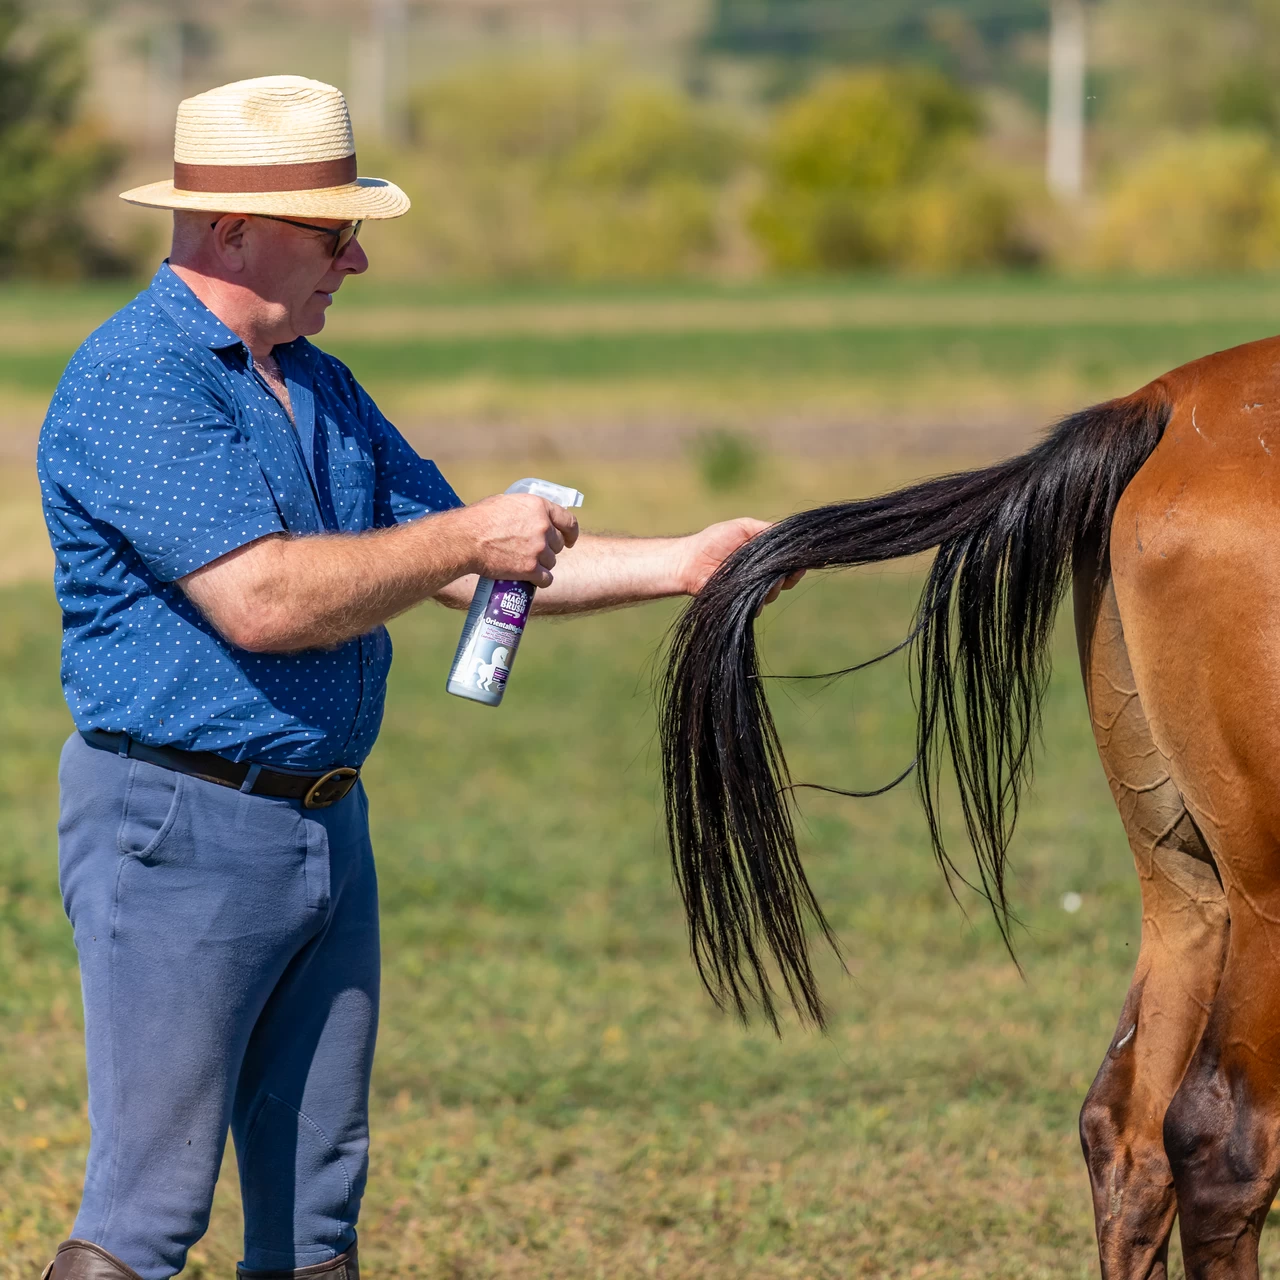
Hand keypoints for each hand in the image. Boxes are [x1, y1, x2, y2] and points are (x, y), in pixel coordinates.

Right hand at [462, 493, 579, 587]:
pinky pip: (546, 579)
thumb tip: (534, 517)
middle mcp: (543, 527)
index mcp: (539, 507)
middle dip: (548, 549)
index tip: (569, 540)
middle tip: (532, 552)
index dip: (571, 533)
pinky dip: (539, 581)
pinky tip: (532, 580)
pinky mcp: (530, 569)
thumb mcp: (507, 503)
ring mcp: (538, 549)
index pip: (568, 521)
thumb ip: (527, 511)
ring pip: (551, 562)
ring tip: (524, 564)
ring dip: (541, 565)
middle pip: (558, 544)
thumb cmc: (480, 519)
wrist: (466, 539)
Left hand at [679, 517, 804, 607]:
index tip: (801, 562)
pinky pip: (758, 606)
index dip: (796, 563)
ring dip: (773, 586)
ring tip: (762, 577)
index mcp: (764, 557)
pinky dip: (758, 600)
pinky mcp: (742, 603)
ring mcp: (752, 590)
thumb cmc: (713, 541)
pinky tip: (749, 589)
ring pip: (774, 593)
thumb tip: (790, 533)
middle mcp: (761, 574)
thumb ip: (766, 530)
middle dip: (789, 576)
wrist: (689, 561)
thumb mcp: (743, 527)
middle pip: (787, 579)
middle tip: (785, 572)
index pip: (788, 562)